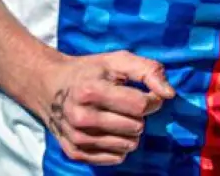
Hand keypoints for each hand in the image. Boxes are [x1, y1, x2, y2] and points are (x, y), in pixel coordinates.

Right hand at [43, 50, 176, 164]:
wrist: (49, 86)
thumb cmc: (90, 71)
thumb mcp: (118, 60)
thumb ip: (147, 71)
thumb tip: (169, 94)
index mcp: (91, 90)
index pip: (140, 105)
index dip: (152, 99)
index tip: (147, 94)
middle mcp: (81, 117)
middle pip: (136, 127)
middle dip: (140, 116)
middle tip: (128, 104)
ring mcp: (76, 137)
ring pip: (128, 145)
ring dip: (131, 132)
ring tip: (119, 116)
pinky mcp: (75, 152)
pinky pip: (115, 158)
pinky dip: (120, 145)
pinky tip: (111, 130)